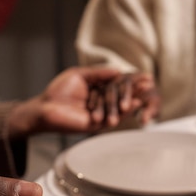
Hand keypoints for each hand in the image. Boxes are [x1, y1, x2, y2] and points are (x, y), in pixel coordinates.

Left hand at [7, 67, 159, 135]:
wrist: (46, 109)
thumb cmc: (58, 91)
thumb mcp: (79, 75)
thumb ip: (98, 73)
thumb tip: (118, 70)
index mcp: (97, 89)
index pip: (117, 84)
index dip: (130, 80)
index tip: (145, 76)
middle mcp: (101, 102)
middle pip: (121, 94)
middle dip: (136, 89)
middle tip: (149, 84)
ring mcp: (101, 113)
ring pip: (119, 106)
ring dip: (133, 98)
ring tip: (145, 92)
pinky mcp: (97, 124)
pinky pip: (114, 117)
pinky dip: (126, 111)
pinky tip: (136, 104)